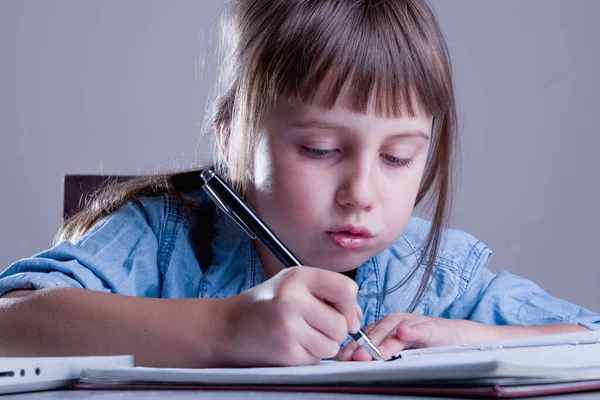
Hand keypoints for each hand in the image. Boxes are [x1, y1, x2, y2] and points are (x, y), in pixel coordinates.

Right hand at [216, 266, 362, 366]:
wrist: (225, 327)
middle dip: (333, 331)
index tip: (339, 312)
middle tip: (311, 326)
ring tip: (297, 335)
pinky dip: (307, 357)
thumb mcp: (293, 286)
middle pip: (341, 324)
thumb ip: (327, 294)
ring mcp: (289, 325)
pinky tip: (288, 345)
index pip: (347, 289)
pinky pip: (315, 360)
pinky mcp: (285, 351)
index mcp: (298, 276)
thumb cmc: (265, 306)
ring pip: (332, 345)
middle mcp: (293, 297)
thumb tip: (356, 320)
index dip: (349, 305)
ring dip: (320, 345)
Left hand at [335, 313, 485, 360]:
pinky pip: (423, 328)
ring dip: (386, 341)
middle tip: (355, 358)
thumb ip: (378, 353)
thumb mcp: (398, 351)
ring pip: (396, 330)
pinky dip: (414, 330)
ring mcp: (415, 323)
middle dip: (365, 346)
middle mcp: (397, 322)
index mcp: (385, 327)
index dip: (353, 346)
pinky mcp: (435, 327)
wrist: (458, 338)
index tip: (341, 359)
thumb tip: (351, 362)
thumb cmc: (424, 346)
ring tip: (378, 353)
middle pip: (377, 332)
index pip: (364, 336)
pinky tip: (406, 334)